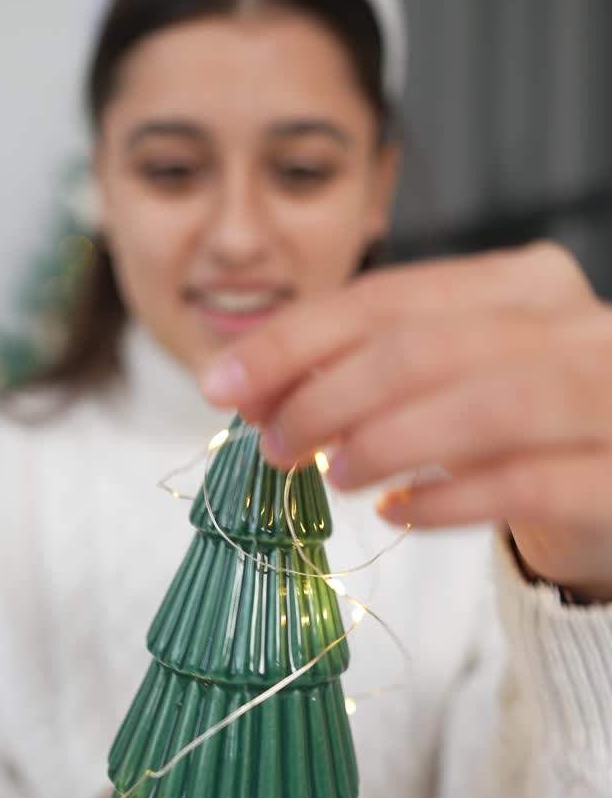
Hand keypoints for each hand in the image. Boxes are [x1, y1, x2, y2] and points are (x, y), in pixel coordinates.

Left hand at [200, 242, 611, 602]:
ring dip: (385, 442)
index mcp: (525, 283)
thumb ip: (365, 371)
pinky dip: (450, 500)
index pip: (389, 298)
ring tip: (335, 477)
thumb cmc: (522, 429)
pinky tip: (400, 514)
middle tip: (274, 445)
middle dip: (329, 395)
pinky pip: (526, 484)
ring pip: (484, 406)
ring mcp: (609, 397)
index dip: (294, 341)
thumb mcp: (449, 381)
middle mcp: (576, 326)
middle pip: (428, 347)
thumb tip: (249, 386)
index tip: (224, 386)